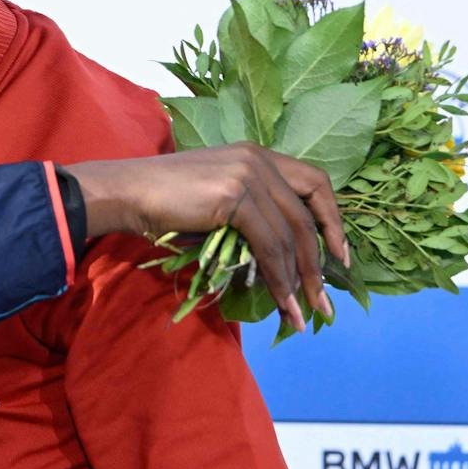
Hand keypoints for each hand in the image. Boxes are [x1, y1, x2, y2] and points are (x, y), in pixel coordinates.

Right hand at [65, 144, 347, 332]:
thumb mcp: (217, 201)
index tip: (339, 256)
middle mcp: (258, 159)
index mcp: (257, 154)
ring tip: (300, 314)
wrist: (127, 192)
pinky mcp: (235, 196)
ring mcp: (248, 174)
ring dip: (298, 281)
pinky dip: (278, 278)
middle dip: (320, 263)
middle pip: (308, 214)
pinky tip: (279, 301)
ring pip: (291, 236)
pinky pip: (269, 245)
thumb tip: (280, 263)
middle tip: (324, 301)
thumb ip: (251, 216)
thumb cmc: (163, 201)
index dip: (333, 220)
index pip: (315, 182)